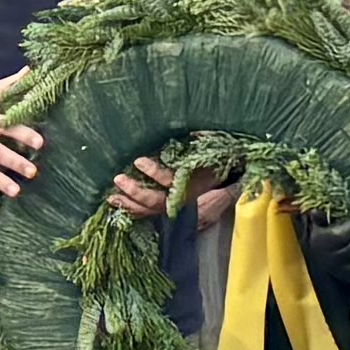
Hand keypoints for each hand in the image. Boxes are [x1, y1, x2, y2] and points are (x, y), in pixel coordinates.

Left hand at [107, 151, 234, 222]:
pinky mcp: (175, 215)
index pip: (173, 182)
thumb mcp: (219, 153)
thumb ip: (207, 143)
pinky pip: (152, 216)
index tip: (139, 161)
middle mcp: (188, 203)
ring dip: (130, 206)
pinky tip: (121, 207)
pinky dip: (136, 213)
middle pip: (157, 203)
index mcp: (198, 187)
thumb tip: (194, 132)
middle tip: (119, 179)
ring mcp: (181, 212)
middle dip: (136, 193)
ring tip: (112, 197)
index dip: (155, 173)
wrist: (238, 185)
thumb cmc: (224, 166)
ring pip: (152, 213)